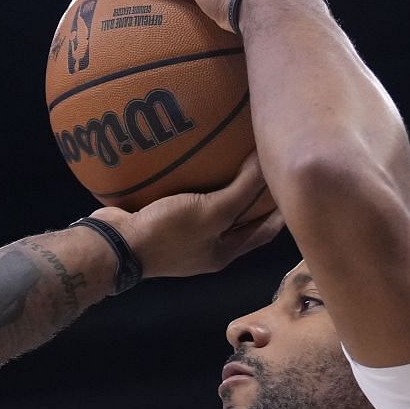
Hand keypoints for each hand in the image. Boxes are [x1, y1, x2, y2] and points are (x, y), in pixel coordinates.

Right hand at [93, 152, 282, 279]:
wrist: (113, 245)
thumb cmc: (167, 234)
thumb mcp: (212, 212)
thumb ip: (242, 190)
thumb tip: (269, 162)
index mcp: (226, 251)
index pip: (266, 229)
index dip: (283, 208)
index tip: (296, 182)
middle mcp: (209, 247)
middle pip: (243, 218)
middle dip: (258, 196)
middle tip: (271, 164)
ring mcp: (185, 235)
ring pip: (215, 207)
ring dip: (228, 186)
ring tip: (237, 157)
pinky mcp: (162, 220)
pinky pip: (188, 197)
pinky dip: (198, 181)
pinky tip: (196, 159)